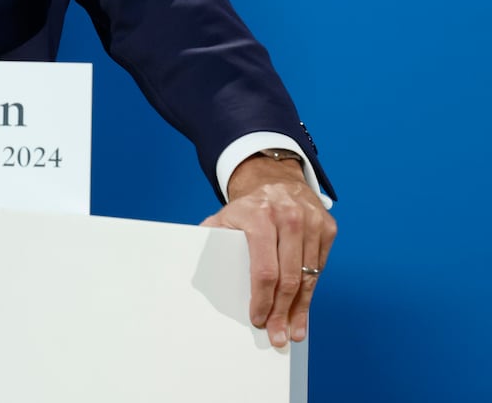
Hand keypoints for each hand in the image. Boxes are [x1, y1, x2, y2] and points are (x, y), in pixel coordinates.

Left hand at [201, 154, 335, 347]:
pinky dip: (311, 291)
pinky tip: (303, 309)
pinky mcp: (328, 228)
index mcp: (260, 217)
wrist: (277, 181)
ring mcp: (312, 222)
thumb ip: (210, 238)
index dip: (262, 299)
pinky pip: (320, 268)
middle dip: (282, 312)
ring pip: (308, 277)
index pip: (264, 270)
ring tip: (293, 331)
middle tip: (278, 336)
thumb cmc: (247, 208)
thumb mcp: (224, 217)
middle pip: (288, 279)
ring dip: (300, 309)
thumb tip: (190, 263)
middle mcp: (289, 218)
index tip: (258, 319)